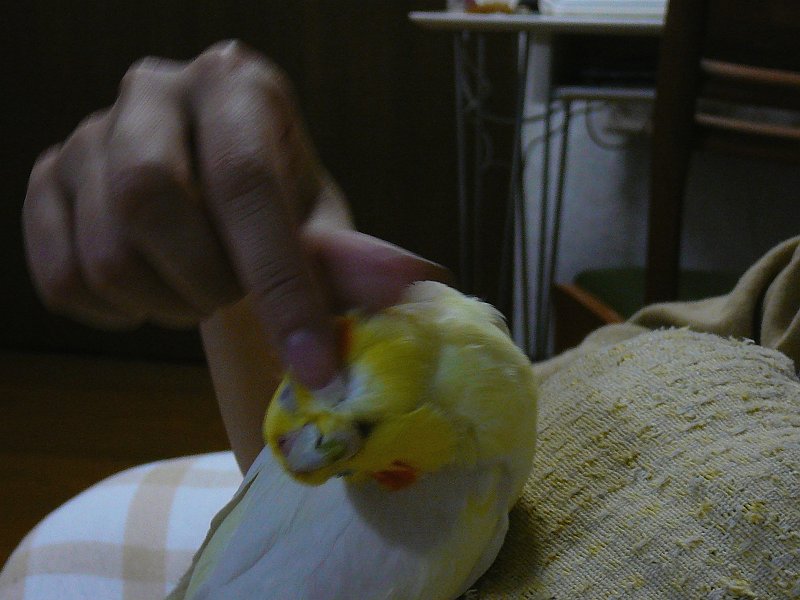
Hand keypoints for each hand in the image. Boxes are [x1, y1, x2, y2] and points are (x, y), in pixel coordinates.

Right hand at [23, 41, 447, 387]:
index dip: (282, 285)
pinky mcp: (46, 180)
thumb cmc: (277, 202)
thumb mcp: (320, 223)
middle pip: (148, 202)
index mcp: (235, 85)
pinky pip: (62, 278)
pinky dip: (117, 315)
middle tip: (236, 297)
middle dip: (207, 283)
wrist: (213, 190)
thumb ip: (353, 256)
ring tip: (202, 290)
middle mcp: (152, 90)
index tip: (316, 367)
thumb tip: (417, 282)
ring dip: (168, 303)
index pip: (247, 181)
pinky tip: (154, 294)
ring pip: (105, 249)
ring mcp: (88, 133)